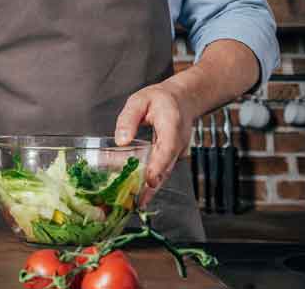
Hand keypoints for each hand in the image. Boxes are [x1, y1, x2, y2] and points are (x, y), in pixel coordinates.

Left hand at [114, 83, 193, 206]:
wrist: (183, 100)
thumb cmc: (159, 100)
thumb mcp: (139, 100)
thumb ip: (129, 119)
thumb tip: (121, 141)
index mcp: (172, 125)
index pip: (167, 147)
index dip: (159, 165)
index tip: (150, 180)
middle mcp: (178, 143)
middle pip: (167, 166)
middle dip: (152, 185)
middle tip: (137, 201)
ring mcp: (177, 152)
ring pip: (165, 173)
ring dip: (151, 189)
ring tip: (135, 204)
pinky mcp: (172, 158)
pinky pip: (162, 172)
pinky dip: (150, 184)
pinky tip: (138, 196)